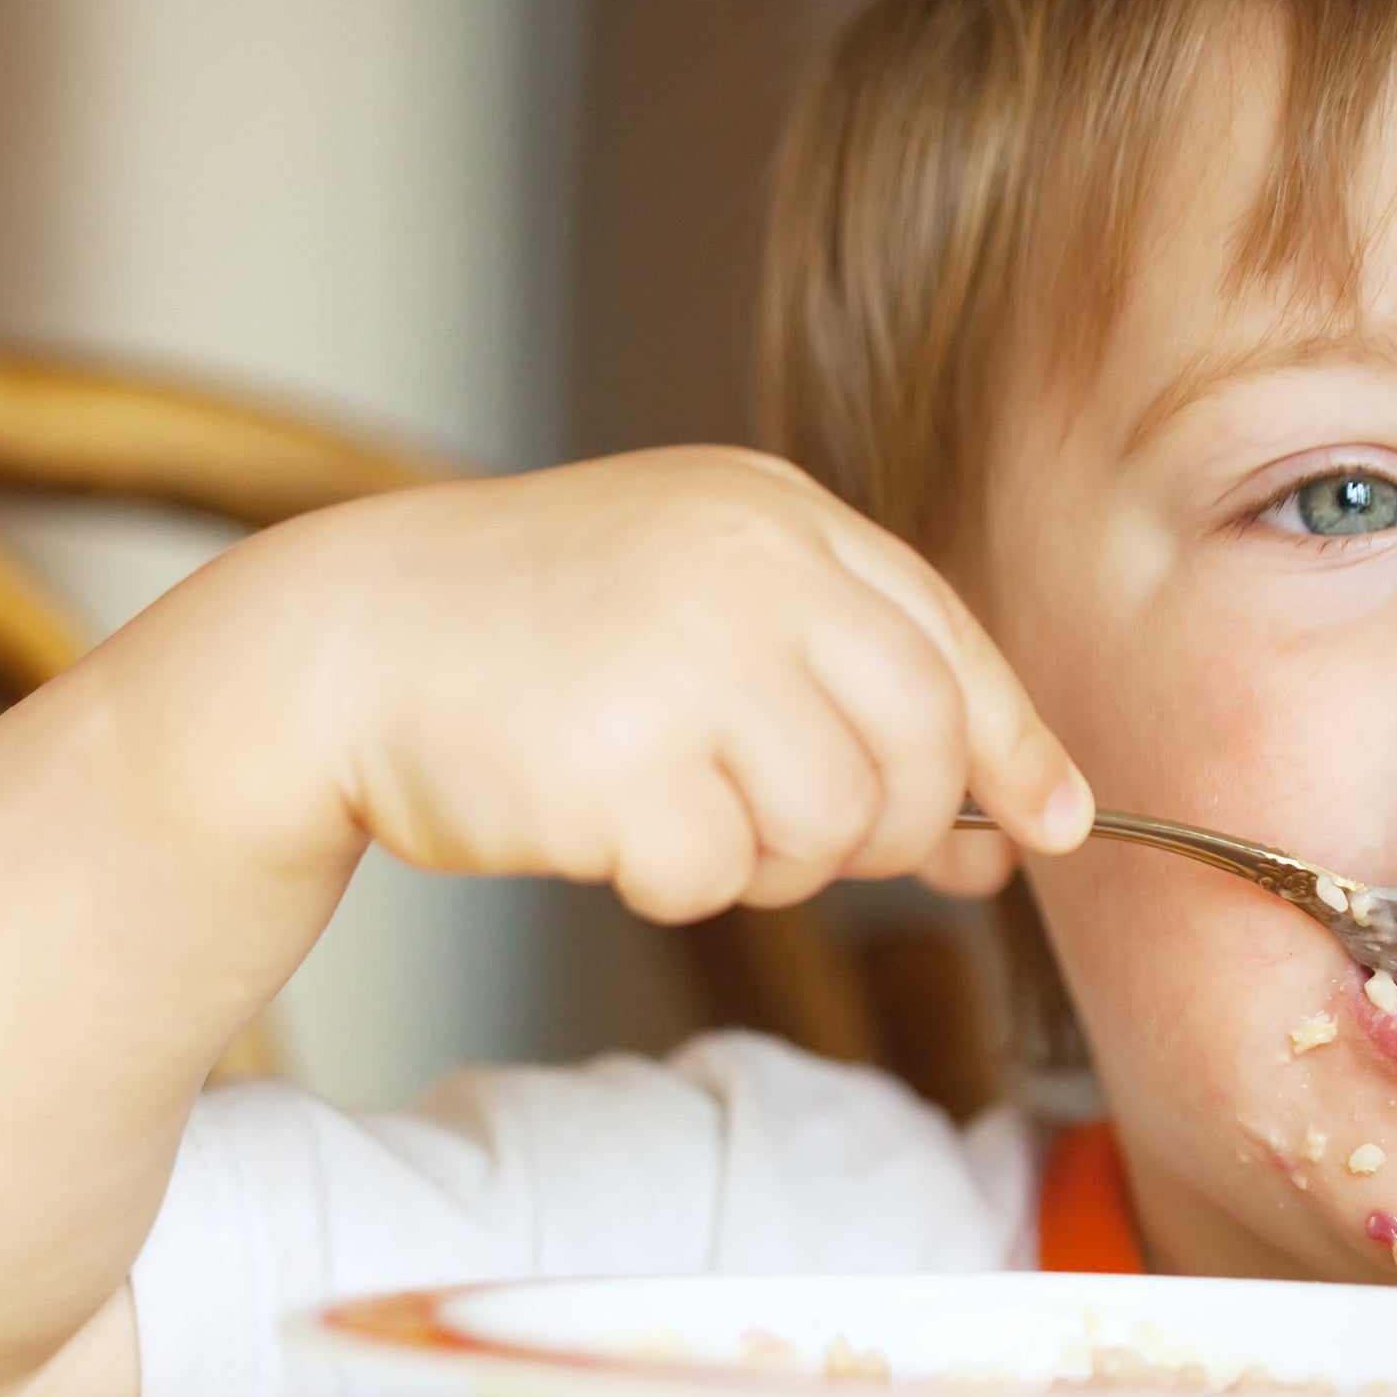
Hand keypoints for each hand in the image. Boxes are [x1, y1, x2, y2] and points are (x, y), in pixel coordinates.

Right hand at [256, 446, 1091, 919]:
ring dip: (767, 857)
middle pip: (920, 751)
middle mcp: (749, 570)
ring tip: (673, 807)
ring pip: (829, 829)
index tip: (1053, 824)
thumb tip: (1026, 819)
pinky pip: (715, 878)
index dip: (1014, 747)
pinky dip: (671, 880)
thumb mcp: (702, 597)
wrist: (343, 642)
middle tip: (801, 837)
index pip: (950, 643)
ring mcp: (685, 662)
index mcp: (777, 515)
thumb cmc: (534, 633)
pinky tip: (602, 822)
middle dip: (891, 829)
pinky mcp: (618, 764)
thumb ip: (852, 679)